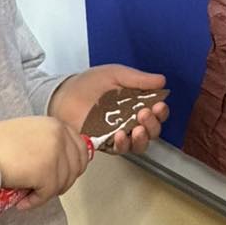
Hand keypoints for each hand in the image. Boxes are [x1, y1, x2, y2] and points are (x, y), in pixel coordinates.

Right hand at [0, 116, 89, 207]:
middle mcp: (59, 135)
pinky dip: (35, 202)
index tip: (63, 176)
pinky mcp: (48, 172)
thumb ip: (47, 141)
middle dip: (62, 182)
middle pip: (77, 167)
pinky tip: (22, 201)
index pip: (81, 147)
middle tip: (45, 189)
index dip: (74, 166)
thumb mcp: (29, 133)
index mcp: (55, 124)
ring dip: (46, 192)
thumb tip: (63, 160)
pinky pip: (48, 194)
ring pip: (63, 183)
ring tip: (29, 193)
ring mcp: (55, 153)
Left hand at [48, 64, 167, 154]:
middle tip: (146, 114)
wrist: (64, 95)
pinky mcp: (105, 144)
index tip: (159, 105)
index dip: (161, 111)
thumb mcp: (115, 74)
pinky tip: (120, 134)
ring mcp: (119, 134)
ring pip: (139, 144)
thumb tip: (162, 80)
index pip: (156, 112)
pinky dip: (122, 144)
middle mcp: (131, 121)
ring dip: (143, 138)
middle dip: (153, 124)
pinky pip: (119, 149)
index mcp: (137, 104)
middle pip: (152, 131)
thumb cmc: (88, 83)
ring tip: (138, 129)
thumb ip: (138, 79)